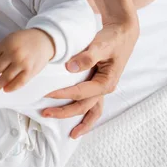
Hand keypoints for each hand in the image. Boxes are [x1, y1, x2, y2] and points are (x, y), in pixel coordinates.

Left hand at [0, 28, 54, 92]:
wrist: (44, 40)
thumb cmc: (26, 40)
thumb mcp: (10, 39)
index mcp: (7, 44)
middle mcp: (13, 53)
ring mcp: (22, 63)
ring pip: (6, 77)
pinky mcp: (30, 71)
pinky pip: (18, 83)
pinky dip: (11, 88)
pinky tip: (6, 89)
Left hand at [42, 18, 138, 138]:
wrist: (122, 32)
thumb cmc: (112, 38)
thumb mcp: (101, 45)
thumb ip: (87, 56)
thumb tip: (70, 67)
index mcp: (106, 82)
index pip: (80, 93)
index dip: (63, 94)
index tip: (46, 94)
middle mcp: (104, 88)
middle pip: (83, 107)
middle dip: (64, 112)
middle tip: (45, 113)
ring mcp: (101, 88)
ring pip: (90, 110)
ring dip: (78, 120)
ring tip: (70, 133)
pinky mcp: (98, 84)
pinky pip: (92, 104)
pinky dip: (85, 114)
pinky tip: (75, 120)